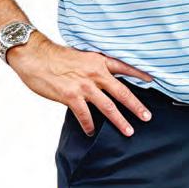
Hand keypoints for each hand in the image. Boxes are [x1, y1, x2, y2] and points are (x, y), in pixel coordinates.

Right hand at [7, 32, 153, 136]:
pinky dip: (90, 125)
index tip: (152, 80)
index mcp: (99, 61)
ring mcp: (84, 86)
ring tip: (128, 131)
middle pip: (122, 92)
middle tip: (147, 117)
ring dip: (119, 120)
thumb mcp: (83, 56)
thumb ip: (95, 66)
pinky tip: (92, 131)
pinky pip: (85, 115)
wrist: (36, 57)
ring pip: (108, 106)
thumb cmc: (57, 56)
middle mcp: (96, 73)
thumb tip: (103, 78)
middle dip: (136, 106)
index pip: (125, 67)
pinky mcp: (71, 96)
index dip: (139, 74)